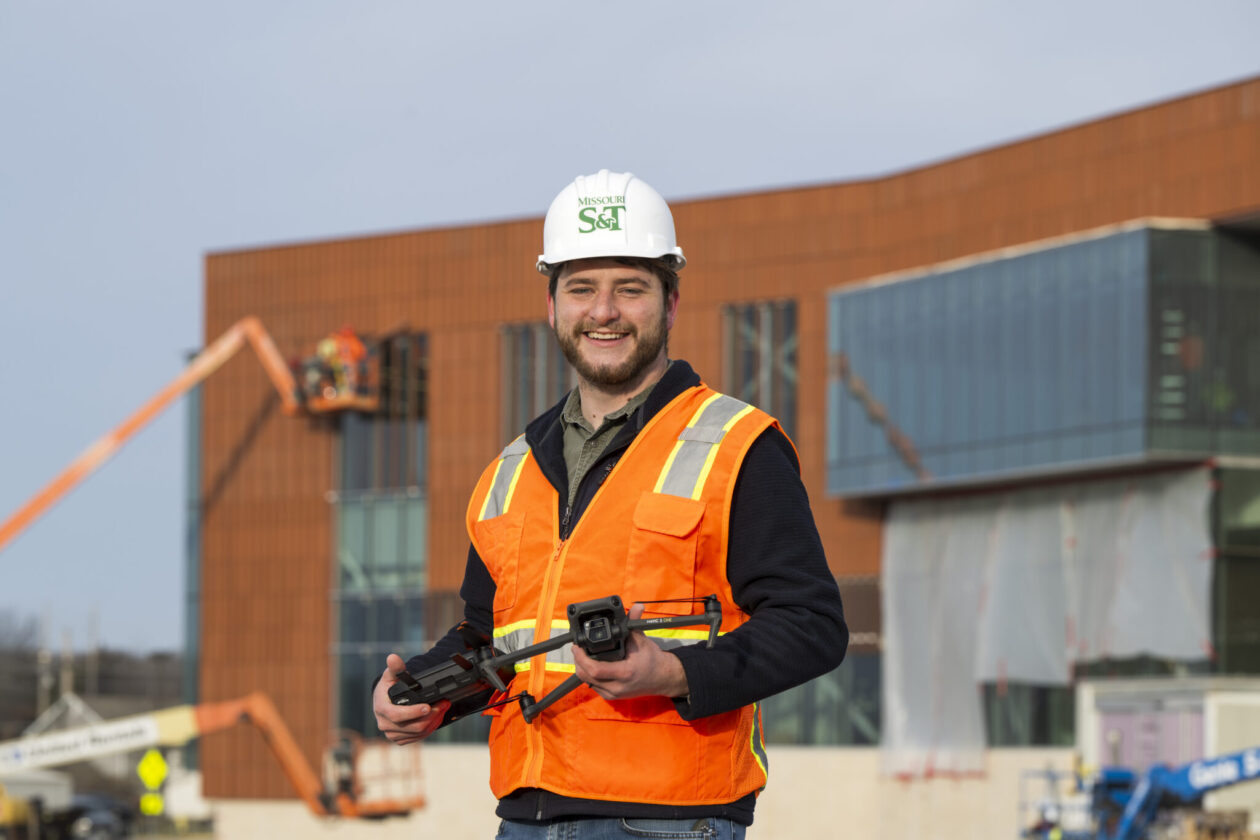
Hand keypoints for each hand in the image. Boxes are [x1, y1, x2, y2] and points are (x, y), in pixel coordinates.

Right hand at [372, 653, 449, 743]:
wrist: (383, 701)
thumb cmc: (387, 687)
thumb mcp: (390, 676)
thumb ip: (395, 668)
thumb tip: (393, 657)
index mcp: (382, 709)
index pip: (397, 715)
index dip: (413, 712)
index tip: (428, 706)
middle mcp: (385, 724)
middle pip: (412, 726)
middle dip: (431, 715)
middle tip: (444, 703)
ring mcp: (392, 734)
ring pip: (417, 733)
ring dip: (434, 721)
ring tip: (443, 708)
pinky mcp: (400, 739)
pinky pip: (418, 737)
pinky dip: (430, 728)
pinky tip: (437, 718)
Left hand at [573, 603, 689, 700]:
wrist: (664, 678)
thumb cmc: (653, 660)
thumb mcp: (642, 640)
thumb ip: (634, 623)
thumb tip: (636, 607)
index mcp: (624, 673)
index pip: (595, 669)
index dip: (581, 658)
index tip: (577, 646)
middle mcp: (617, 686)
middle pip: (586, 676)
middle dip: (578, 661)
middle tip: (577, 649)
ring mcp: (614, 694)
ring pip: (588, 682)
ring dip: (582, 668)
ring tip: (582, 655)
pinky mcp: (612, 696)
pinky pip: (594, 686)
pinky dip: (589, 676)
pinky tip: (590, 665)